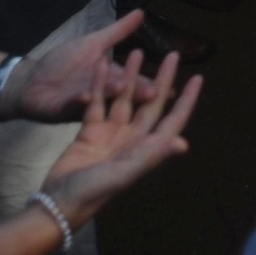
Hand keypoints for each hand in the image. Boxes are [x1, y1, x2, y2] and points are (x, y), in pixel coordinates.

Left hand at [3, 10, 157, 121]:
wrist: (31, 79)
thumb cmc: (63, 64)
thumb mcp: (93, 43)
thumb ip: (118, 32)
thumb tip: (142, 12)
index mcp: (112, 79)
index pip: (136, 82)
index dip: (152, 84)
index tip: (172, 88)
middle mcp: (102, 94)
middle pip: (123, 94)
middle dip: (138, 93)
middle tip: (156, 92)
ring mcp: (85, 104)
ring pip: (101, 99)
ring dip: (111, 94)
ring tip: (123, 86)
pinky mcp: (64, 110)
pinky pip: (72, 106)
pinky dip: (79, 101)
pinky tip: (86, 95)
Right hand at [41, 49, 202, 229]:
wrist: (58, 203)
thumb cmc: (95, 192)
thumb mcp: (125, 174)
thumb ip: (152, 156)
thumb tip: (184, 143)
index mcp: (146, 149)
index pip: (173, 120)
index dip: (186, 100)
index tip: (198, 77)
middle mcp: (133, 139)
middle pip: (151, 103)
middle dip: (162, 79)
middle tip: (171, 54)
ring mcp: (111, 134)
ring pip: (124, 99)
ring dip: (130, 77)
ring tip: (135, 51)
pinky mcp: (89, 131)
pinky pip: (98, 102)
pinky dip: (100, 84)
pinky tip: (102, 64)